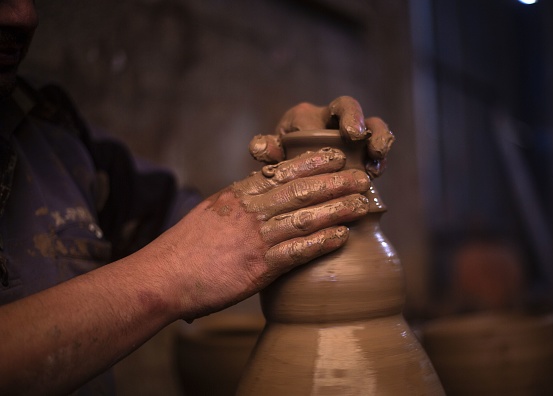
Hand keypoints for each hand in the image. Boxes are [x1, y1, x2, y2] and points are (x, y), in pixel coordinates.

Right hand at [155, 148, 369, 319]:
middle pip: (301, 191)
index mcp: (238, 195)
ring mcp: (256, 239)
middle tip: (362, 177)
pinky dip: (323, 243)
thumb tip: (262, 193)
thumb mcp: (211, 211)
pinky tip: (343, 236)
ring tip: (363, 204)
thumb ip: (240, 202)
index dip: (313, 163)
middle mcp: (250, 212)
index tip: (336, 157)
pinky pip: (298, 252)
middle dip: (336, 182)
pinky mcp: (259, 269)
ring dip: (338, 209)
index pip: (282, 172)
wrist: (162, 277)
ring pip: (306, 218)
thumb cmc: (185, 246)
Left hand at [249, 96, 393, 177]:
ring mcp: (351, 134)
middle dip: (360, 121)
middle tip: (361, 138)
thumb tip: (260, 147)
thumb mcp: (272, 155)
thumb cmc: (281, 161)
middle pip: (351, 108)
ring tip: (377, 158)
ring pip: (373, 126)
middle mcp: (331, 119)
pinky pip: (376, 150)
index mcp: (306, 116)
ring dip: (378, 139)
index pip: (327, 110)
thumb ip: (266, 149)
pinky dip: (378, 160)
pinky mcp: (364, 151)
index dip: (343, 118)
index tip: (350, 134)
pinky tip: (375, 173)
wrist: (292, 178)